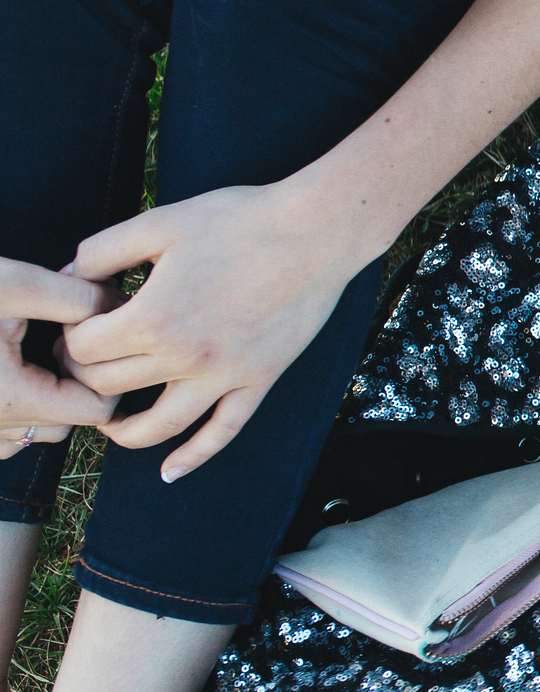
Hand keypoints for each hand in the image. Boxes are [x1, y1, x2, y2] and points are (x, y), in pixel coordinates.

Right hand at [0, 259, 119, 460]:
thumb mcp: (7, 284)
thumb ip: (70, 296)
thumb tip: (115, 304)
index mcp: (9, 400)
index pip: (96, 411)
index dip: (98, 373)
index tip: (75, 340)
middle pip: (66, 424)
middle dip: (71, 386)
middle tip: (51, 344)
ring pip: (31, 433)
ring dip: (40, 402)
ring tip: (23, 357)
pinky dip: (9, 411)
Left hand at [62, 180, 376, 481]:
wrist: (317, 231)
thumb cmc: (240, 219)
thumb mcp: (159, 223)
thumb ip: (102, 250)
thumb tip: (69, 276)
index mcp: (153, 318)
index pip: (82, 347)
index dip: (70, 334)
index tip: (82, 319)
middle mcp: (183, 357)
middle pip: (108, 386)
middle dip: (86, 372)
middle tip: (89, 356)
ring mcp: (224, 376)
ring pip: (156, 426)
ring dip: (121, 430)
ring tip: (108, 423)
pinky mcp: (258, 380)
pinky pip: (223, 431)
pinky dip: (193, 457)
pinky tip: (170, 472)